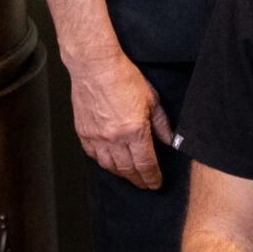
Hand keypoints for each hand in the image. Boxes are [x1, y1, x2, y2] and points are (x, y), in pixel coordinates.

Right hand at [68, 47, 173, 189]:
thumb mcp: (152, 100)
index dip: (152, 177)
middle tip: (145, 184)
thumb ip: (161, 124)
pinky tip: (110, 163)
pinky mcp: (83, 133)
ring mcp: (96, 137)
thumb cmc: (123, 78)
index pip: (146, 164)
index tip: (156, 183)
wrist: (95, 67)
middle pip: (128, 169)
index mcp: (134, 131)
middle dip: (138, 180)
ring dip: (121, 174)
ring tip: (130, 176)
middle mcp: (114, 138)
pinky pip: (94, 156)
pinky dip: (104, 163)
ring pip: (109, 166)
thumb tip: (169, 141)